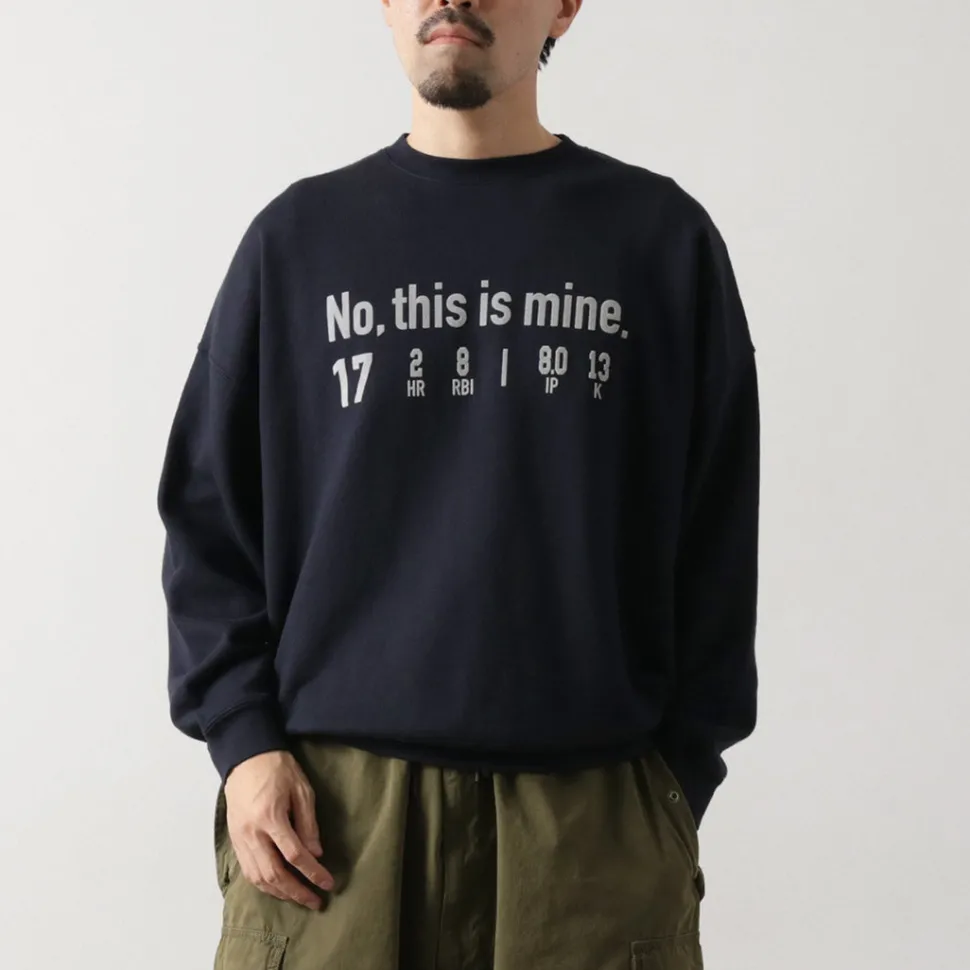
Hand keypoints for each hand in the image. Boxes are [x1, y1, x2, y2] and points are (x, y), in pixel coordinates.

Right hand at [224, 749, 334, 908]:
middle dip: (297, 892)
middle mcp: (252, 833)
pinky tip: (277, 888)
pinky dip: (263, 884)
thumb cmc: (278, 769)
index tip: (328, 883)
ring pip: (258, 878)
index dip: (313, 872)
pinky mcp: (234, 839)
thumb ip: (308, 823)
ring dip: (280, 892)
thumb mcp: (301, 789)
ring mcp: (240, 838)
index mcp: (271, 818)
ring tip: (299, 897)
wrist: (246, 757)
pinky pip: (248, 871)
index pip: (294, 855)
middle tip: (316, 901)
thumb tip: (316, 853)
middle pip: (274, 874)